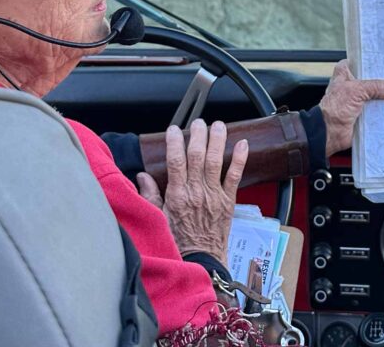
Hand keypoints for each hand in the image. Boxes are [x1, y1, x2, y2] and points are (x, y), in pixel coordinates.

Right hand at [137, 118, 248, 262]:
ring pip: (216, 161)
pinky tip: (242, 143)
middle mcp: (196, 192)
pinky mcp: (228, 201)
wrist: (201, 261)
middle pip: (197, 156)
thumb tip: (141, 175)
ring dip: (217, 140)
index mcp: (177, 195)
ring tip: (218, 125)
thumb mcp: (158, 218)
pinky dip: (239, 159)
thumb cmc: (178, 241)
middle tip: (198, 122)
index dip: (175, 142)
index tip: (174, 129)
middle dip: (198, 135)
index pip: (175, 161)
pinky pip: (235, 176)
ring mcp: (213, 195)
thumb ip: (150, 195)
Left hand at [319, 59, 383, 155]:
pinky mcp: (364, 112)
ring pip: (377, 94)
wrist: (330, 133)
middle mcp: (352, 83)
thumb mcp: (356, 90)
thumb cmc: (334, 108)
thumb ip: (376, 87)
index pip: (363, 62)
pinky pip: (378, 108)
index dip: (376, 63)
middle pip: (373, 79)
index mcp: (345, 72)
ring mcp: (359, 98)